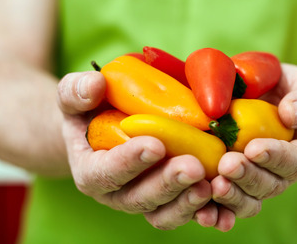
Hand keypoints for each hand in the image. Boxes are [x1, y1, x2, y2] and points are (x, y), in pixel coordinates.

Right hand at [57, 71, 213, 229]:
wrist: (103, 129)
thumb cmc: (88, 111)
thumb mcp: (74, 96)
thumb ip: (76, 91)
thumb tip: (94, 85)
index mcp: (91, 170)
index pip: (105, 172)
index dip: (129, 162)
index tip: (154, 145)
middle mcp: (116, 193)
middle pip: (139, 198)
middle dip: (167, 184)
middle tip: (193, 167)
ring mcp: (143, 199)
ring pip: (164, 211)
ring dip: (187, 202)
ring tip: (210, 185)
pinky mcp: (167, 199)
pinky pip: (183, 211)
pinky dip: (204, 212)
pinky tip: (223, 203)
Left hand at [209, 64, 296, 229]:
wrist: (267, 99)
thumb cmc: (286, 90)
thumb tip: (292, 114)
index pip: (293, 160)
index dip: (275, 157)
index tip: (254, 148)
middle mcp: (279, 174)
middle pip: (268, 184)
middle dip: (247, 176)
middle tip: (227, 165)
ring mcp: (255, 181)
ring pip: (247, 199)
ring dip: (231, 195)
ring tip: (214, 184)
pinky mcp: (232, 183)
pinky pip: (226, 204)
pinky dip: (215, 211)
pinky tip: (201, 211)